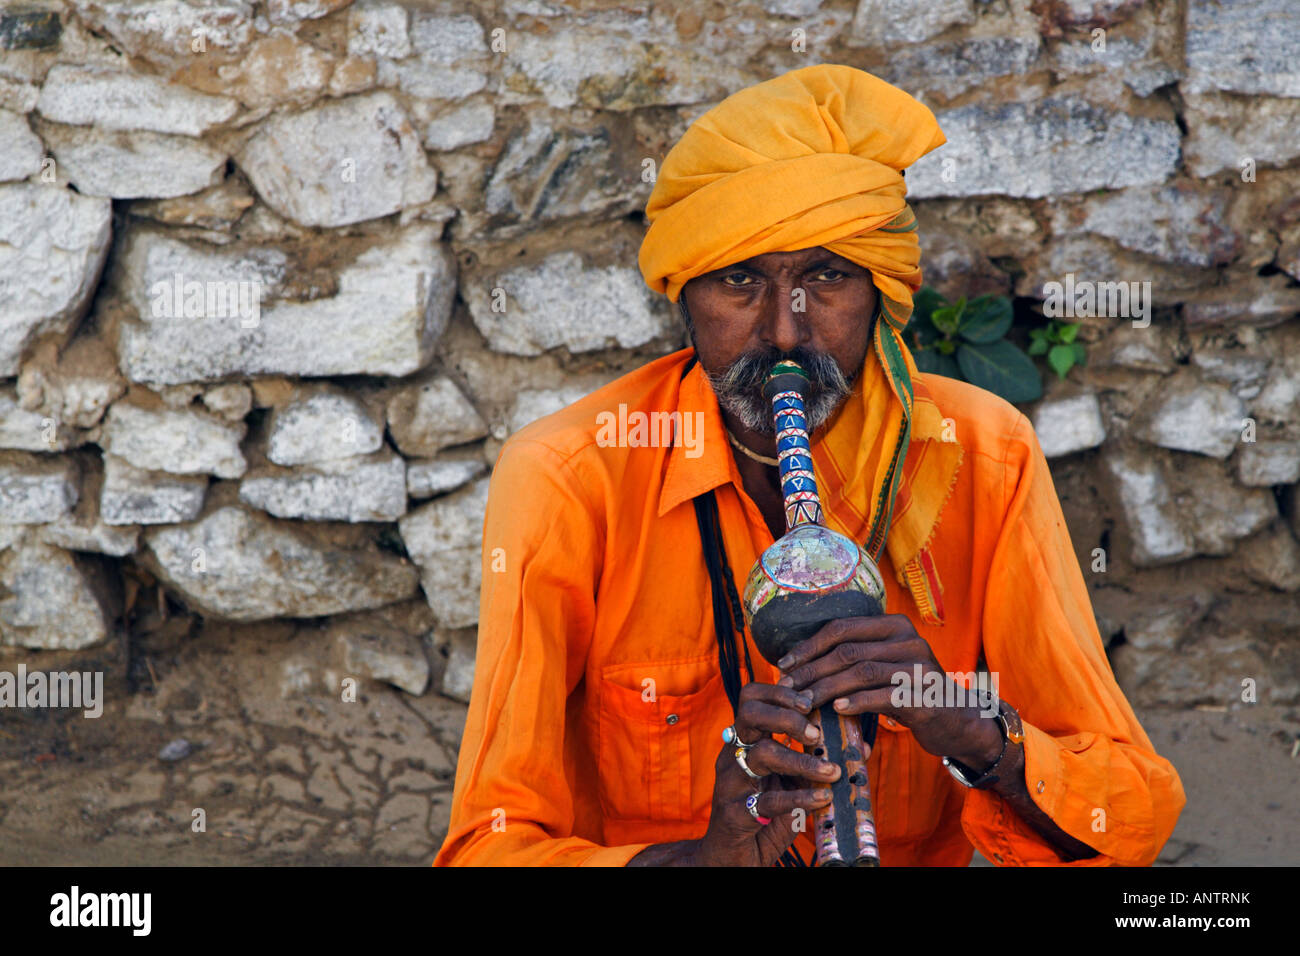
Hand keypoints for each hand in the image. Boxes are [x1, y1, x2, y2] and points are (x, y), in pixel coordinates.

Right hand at [691, 680, 839, 866]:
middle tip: (815, 732)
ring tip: (831, 770)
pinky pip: (770, 799)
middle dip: (787, 716)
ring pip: (763, 753)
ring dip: (803, 760)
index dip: (780, 692)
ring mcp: (731, 781)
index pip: (752, 697)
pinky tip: (823, 799)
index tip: (810, 701)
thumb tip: (861, 748)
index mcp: (745, 740)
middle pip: (750, 713)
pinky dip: (801, 797)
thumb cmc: (763, 816)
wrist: (732, 858)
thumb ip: (817, 764)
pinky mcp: (735, 811)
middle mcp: (733, 754)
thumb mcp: (791, 784)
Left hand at [777, 615, 1003, 770]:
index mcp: (895, 626)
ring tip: (804, 702)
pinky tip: (837, 709)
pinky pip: (884, 695)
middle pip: (848, 650)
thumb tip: (798, 664)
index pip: (842, 628)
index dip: (809, 646)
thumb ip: (853, 659)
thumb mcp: (883, 668)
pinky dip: (857, 701)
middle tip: (788, 688)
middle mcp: (909, 640)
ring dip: (827, 688)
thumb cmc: (908, 693)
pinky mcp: (925, 696)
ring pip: (862, 672)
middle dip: (812, 670)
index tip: (784, 665)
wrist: (956, 721)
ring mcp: (919, 667)